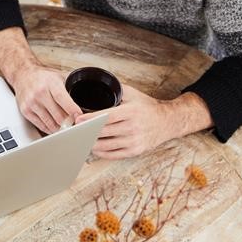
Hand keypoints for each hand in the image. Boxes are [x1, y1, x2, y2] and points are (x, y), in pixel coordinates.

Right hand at [12, 64, 81, 133]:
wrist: (23, 75)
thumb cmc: (43, 77)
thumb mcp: (58, 77)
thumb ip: (69, 88)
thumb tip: (83, 100)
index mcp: (50, 83)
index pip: (61, 98)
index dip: (71, 109)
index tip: (79, 116)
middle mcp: (40, 93)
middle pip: (57, 114)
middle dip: (69, 122)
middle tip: (76, 124)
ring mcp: (32, 103)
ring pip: (50, 123)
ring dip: (60, 128)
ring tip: (67, 126)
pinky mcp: (26, 111)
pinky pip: (41, 126)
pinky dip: (50, 129)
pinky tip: (56, 127)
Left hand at [76, 86, 206, 158]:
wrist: (168, 122)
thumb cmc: (148, 107)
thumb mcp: (133, 95)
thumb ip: (116, 91)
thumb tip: (97, 86)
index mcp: (130, 112)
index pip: (105, 117)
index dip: (89, 119)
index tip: (77, 120)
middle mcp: (132, 128)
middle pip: (103, 132)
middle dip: (86, 131)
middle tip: (74, 130)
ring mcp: (134, 141)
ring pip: (105, 145)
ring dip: (90, 143)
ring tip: (80, 139)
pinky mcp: (135, 151)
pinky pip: (113, 155)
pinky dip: (101, 152)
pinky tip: (93, 148)